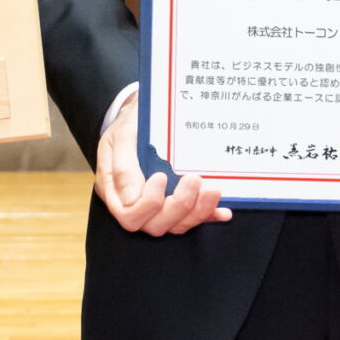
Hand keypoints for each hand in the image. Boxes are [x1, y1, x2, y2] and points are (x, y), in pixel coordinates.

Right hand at [95, 91, 230, 234]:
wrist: (143, 114)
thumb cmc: (129, 125)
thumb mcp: (121, 136)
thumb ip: (123, 166)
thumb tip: (132, 198)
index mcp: (116, 190)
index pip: (130, 215)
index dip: (148, 203)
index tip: (160, 176)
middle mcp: (136, 204)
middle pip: (156, 225)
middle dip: (179, 206)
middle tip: (193, 179)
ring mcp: (158, 206)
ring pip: (177, 225)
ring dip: (198, 211)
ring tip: (212, 190)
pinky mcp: (177, 201)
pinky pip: (193, 217)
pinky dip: (209, 216)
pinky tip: (223, 210)